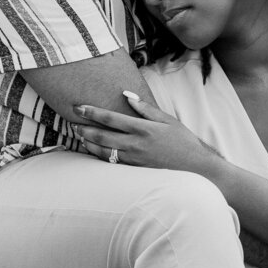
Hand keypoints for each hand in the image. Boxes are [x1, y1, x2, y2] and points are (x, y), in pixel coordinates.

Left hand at [74, 92, 219, 173]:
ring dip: (89, 144)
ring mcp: (134, 160)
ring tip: (80, 136)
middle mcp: (136, 145)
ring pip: (104, 152)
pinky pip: (113, 163)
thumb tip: (127, 96)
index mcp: (143, 129)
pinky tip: (94, 151)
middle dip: (85, 128)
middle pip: (103, 136)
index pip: (111, 118)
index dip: (92, 112)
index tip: (79, 107)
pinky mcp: (135, 171)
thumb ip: (145, 109)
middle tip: (72, 122)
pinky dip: (100, 156)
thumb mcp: (167, 120)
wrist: (195, 168)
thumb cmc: (183, 141)